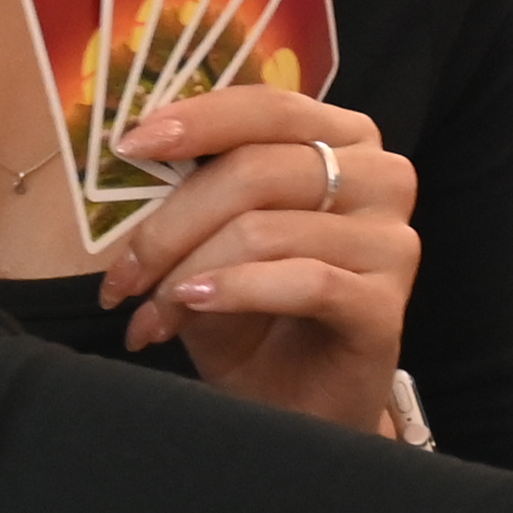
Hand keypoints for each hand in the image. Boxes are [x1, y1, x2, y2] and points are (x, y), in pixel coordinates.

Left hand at [98, 84, 414, 433]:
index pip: (268, 107)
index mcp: (340, 141)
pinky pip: (304, 281)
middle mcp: (378, 178)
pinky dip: (236, 292)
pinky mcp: (387, 305)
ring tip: (152, 313)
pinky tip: (195, 307)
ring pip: (266, 230)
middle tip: (121, 274)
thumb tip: (129, 154)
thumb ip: (186, 193)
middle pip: (255, 171)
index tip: (128, 144)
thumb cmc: (252, 315)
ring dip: (187, 273)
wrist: (292, 406)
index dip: (197, 120)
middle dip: (169, 225)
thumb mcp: (207, 243)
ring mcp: (391, 242)